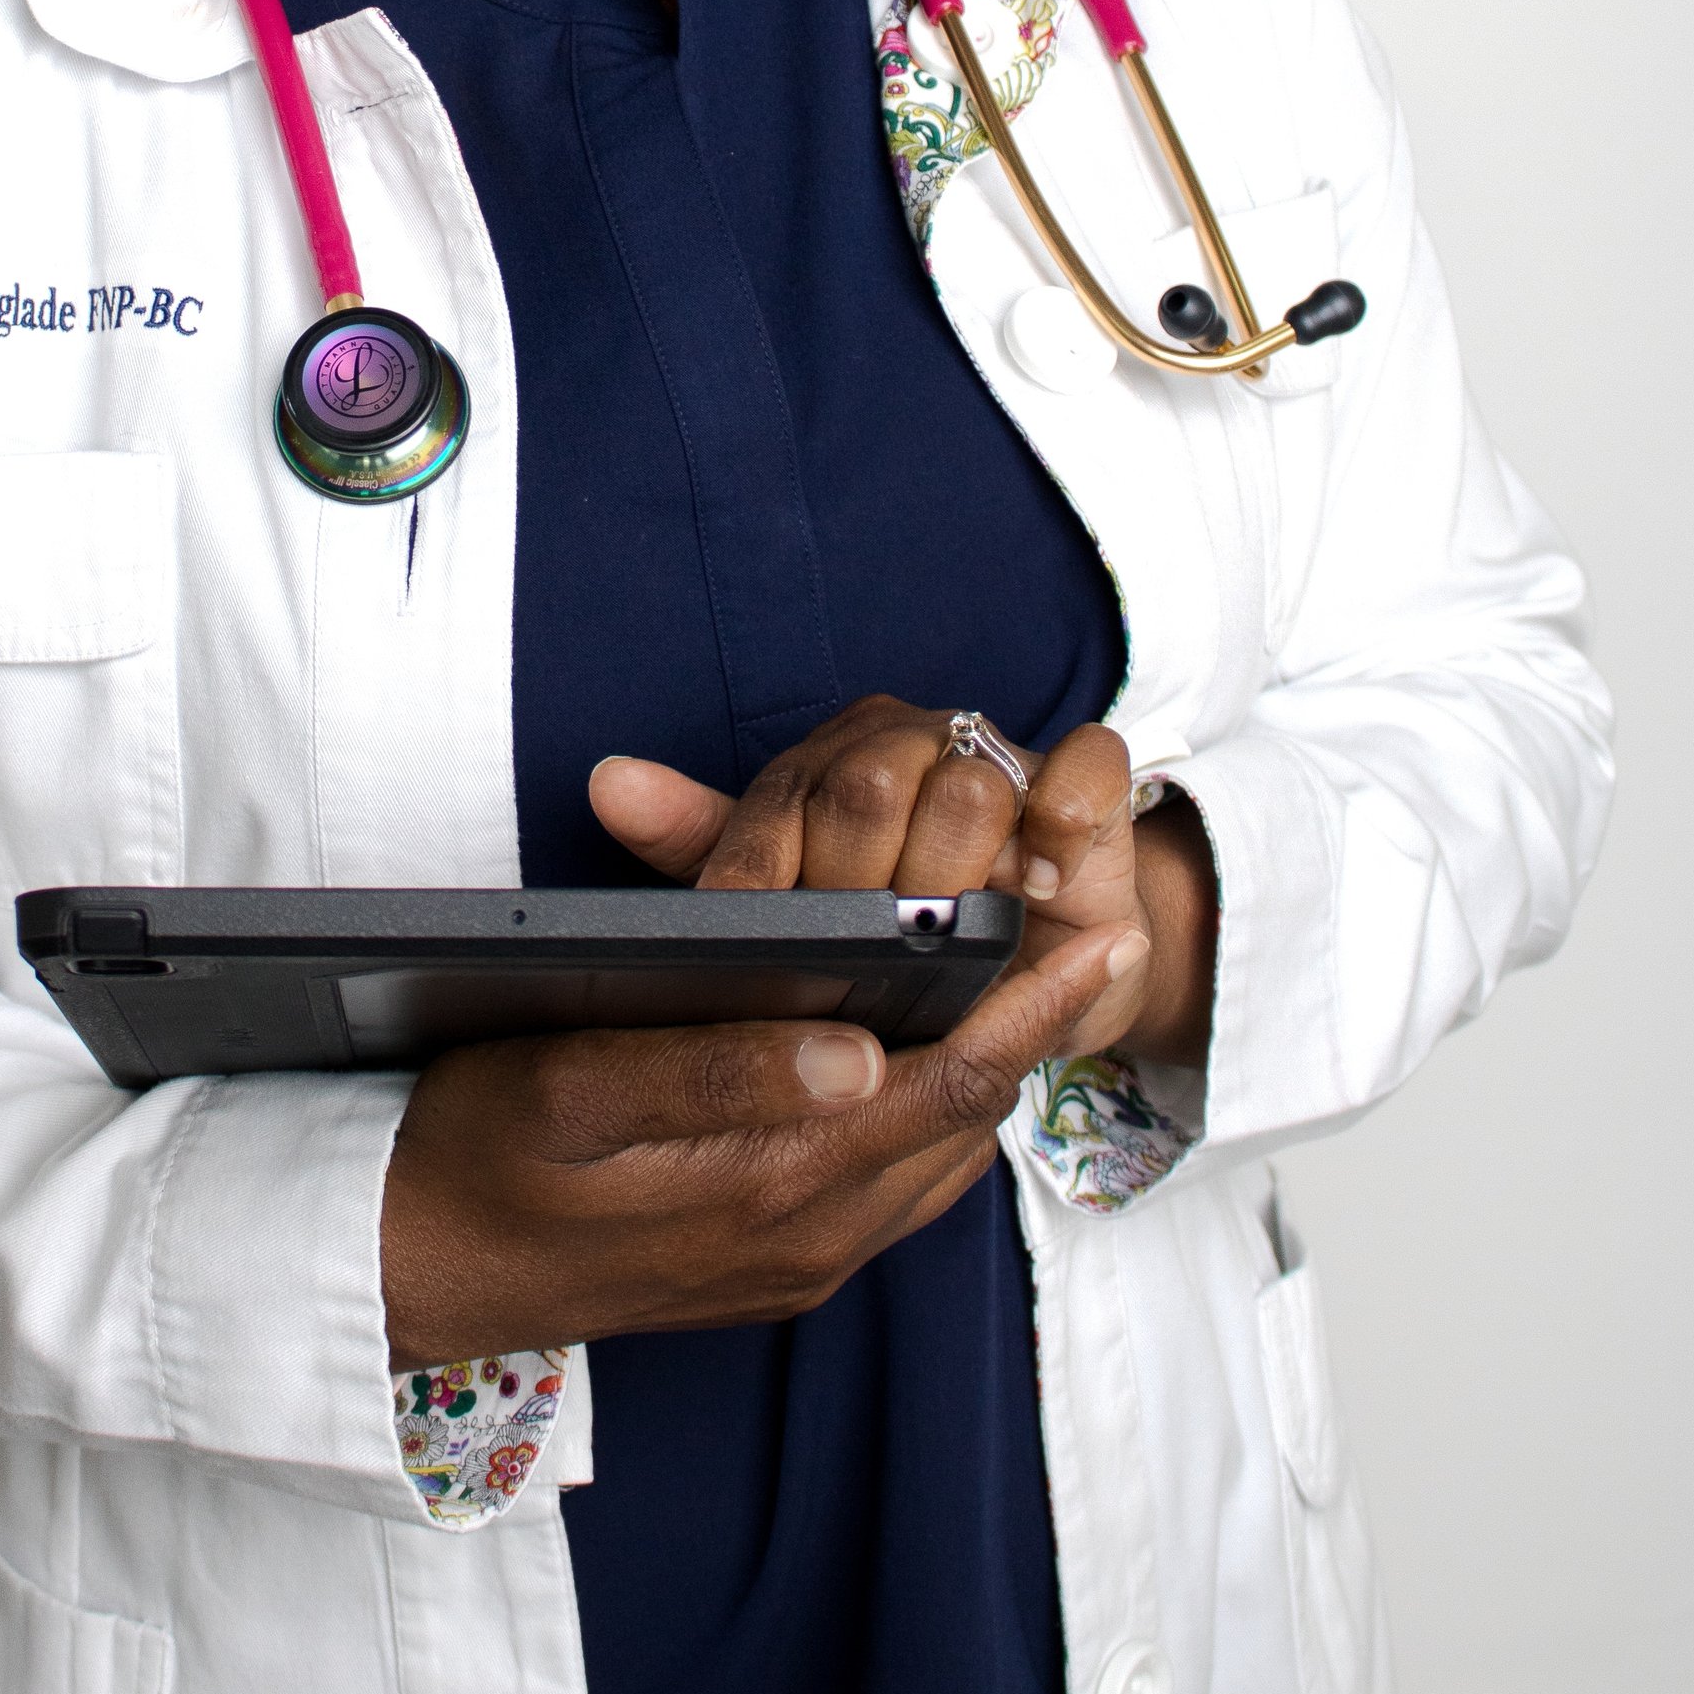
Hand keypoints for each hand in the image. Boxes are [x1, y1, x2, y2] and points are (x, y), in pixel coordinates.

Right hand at [380, 917, 1140, 1366]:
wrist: (406, 1277)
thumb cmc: (469, 1154)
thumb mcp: (568, 1088)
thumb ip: (711, 1068)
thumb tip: (857, 1048)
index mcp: (771, 1182)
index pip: (945, 1079)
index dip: (1033, 1003)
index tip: (1105, 929)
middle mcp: (807, 1236)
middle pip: (963, 1114)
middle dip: (1039, 1020)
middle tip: (1098, 924)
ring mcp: (795, 1261)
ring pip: (937, 1154)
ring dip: (995, 1063)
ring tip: (1041, 974)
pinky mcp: (773, 1266)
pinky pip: (892, 1186)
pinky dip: (937, 1112)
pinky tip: (932, 1054)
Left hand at [590, 697, 1218, 1071]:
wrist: (1049, 945)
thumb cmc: (907, 921)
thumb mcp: (805, 901)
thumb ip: (711, 847)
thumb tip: (607, 783)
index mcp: (829, 762)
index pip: (778, 800)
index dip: (760, 873)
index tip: (741, 940)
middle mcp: (910, 742)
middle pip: (867, 784)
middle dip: (860, 881)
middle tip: (864, 951)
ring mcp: (1002, 755)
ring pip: (964, 779)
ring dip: (955, 866)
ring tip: (952, 929)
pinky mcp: (1087, 780)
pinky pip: (1082, 769)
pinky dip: (1059, 821)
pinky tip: (1042, 880)